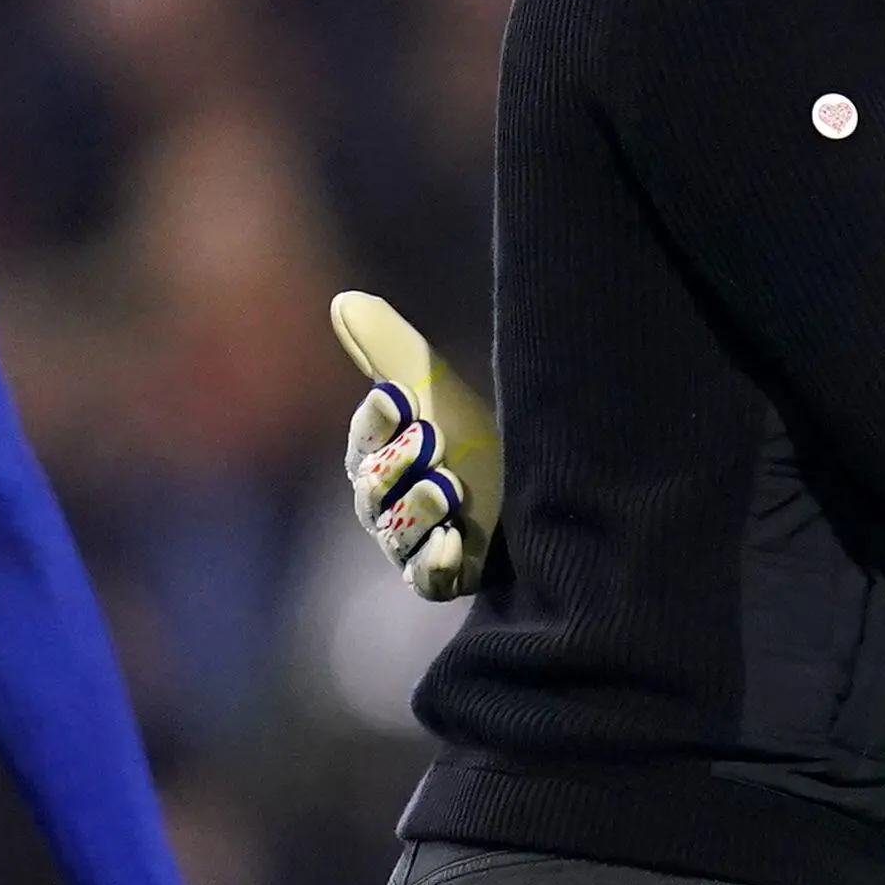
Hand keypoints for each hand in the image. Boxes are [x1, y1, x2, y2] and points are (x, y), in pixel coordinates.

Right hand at [334, 291, 502, 599]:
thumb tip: (343, 301)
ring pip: (396, 536)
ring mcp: (415, 545)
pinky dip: (433, 566)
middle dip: (398, 465)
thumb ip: (390, 349)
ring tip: (446, 488)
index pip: (364, 439)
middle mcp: (385, 506)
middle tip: (430, 442)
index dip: (377, 420)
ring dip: (417, 511)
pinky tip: (451, 542)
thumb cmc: (475, 434)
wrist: (540, 482)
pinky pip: (426, 582)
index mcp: (377, 457)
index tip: (398, 397)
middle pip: (373, 492)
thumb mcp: (437, 387)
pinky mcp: (448, 576)